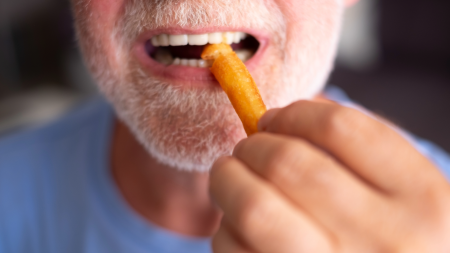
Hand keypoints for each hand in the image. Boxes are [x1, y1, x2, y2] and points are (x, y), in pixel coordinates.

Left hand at [209, 100, 449, 252]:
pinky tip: (240, 225)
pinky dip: (226, 227)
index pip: (339, 128)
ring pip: (254, 207)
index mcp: (421, 199)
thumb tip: (284, 115)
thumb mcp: (400, 191)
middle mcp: (386, 241)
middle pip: (288, 163)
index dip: (294, 114)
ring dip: (227, 179)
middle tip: (248, 148)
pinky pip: (234, 247)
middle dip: (253, 145)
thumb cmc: (389, 236)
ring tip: (230, 174)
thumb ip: (357, 147)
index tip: (274, 119)